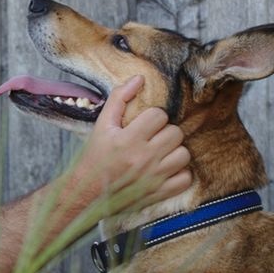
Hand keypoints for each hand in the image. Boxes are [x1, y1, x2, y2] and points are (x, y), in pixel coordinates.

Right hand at [71, 76, 190, 210]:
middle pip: (175, 133)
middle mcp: (143, 158)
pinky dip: (180, 173)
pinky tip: (166, 169)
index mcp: (128, 139)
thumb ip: (119, 98)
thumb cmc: (95, 156)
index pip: (159, 116)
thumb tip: (140, 78)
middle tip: (153, 137)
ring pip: (184, 154)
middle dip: (165, 132)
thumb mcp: (102, 125)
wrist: (87, 194)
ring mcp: (153, 178)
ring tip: (161, 152)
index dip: (153, 117)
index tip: (144, 124)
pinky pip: (186, 178)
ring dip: (175, 151)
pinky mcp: (159, 193)